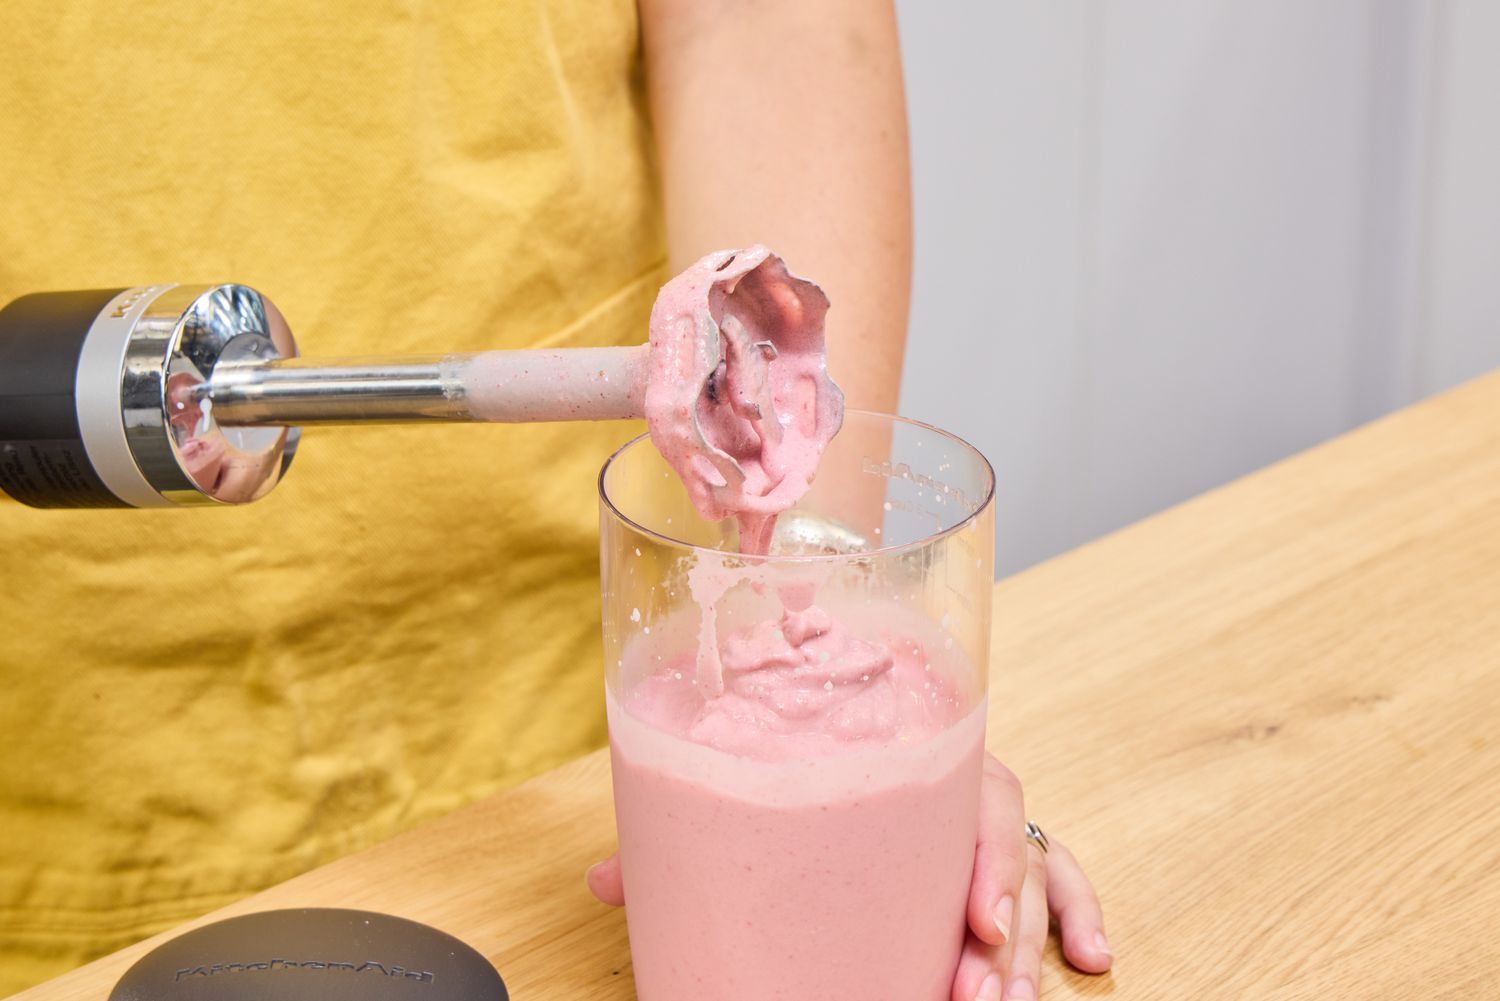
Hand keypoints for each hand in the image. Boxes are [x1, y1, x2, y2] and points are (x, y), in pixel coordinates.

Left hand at [585, 752, 1112, 999]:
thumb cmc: (803, 763)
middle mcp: (961, 782)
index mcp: (915, 752)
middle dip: (1005, 938)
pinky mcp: (1009, 850)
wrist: (853, 716)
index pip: (971, 798)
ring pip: (1037, 876)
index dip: (984, 866)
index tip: (976, 929)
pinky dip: (1078, 912)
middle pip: (1011, 852)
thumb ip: (692, 837)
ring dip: (1029, 950)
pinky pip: (1063, 875)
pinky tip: (1093, 958)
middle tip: (979, 999)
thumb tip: (603, 883)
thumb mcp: (751, 799)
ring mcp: (988, 816)